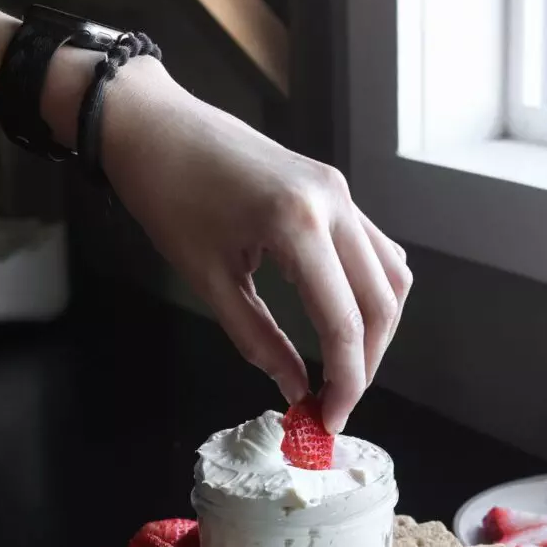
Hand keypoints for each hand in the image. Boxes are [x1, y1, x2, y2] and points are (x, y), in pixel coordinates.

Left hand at [101, 61, 411, 432]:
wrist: (156, 127)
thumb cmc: (168, 197)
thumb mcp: (208, 282)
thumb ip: (259, 342)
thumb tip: (295, 390)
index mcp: (299, 225)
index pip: (344, 322)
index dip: (345, 381)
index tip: (330, 419)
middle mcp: (334, 204)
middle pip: (382, 302)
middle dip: (366, 362)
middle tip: (338, 401)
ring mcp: (341, 191)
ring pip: (390, 275)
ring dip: (376, 328)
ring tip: (345, 366)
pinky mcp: (335, 189)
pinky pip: (375, 249)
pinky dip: (371, 291)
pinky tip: (346, 317)